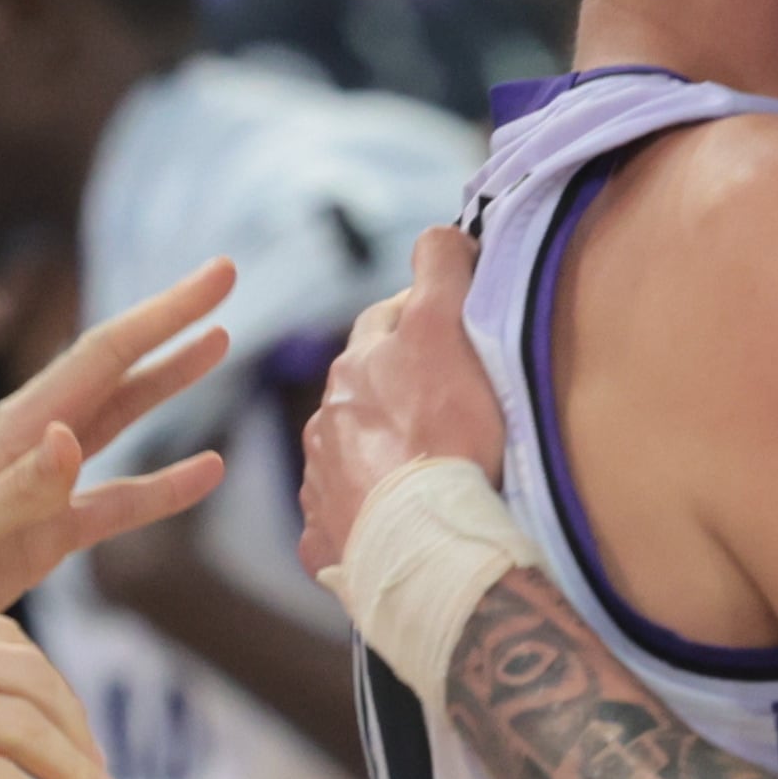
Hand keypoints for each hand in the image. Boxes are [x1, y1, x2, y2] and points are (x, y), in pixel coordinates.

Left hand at [0, 261, 236, 606]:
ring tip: (221, 345)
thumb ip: (15, 491)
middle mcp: (30, 443)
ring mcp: (39, 486)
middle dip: (172, 325)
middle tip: (226, 279)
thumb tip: (72, 437)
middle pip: (116, 370)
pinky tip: (206, 471)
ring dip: (168, 384)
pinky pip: (117, 502)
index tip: (219, 275)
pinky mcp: (43, 533)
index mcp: (11, 432)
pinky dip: (164, 486)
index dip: (166, 314)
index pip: (103, 355)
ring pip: (120, 422)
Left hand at [299, 229, 501, 577]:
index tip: (455, 334)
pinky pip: (342, 518)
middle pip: (363, 386)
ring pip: (349, 452)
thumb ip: (440, 272)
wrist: (425, 545)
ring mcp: (322, 482)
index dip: (422, 319)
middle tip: (445, 405)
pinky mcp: (324, 539)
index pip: (386, 320)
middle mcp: (328, 419)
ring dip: (379, 452)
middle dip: (394, 387)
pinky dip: (365, 514)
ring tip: (424, 472)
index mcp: (358, 366)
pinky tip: (399, 522)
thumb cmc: (446, 436)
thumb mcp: (447, 332)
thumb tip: (436, 233)